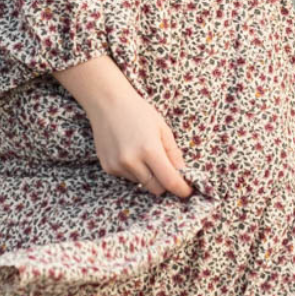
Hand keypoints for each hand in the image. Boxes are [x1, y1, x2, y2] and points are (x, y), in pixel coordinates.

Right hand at [52, 53, 192, 196]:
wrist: (107, 103)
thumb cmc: (138, 112)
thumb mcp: (162, 128)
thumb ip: (173, 153)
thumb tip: (182, 173)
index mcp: (149, 150)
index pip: (169, 181)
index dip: (181, 189)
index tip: (187, 191)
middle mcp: (132, 161)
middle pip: (156, 188)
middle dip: (165, 183)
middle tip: (167, 171)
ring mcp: (118, 165)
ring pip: (142, 183)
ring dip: (147, 175)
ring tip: (142, 152)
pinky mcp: (108, 167)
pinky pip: (128, 177)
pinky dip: (133, 171)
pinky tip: (129, 152)